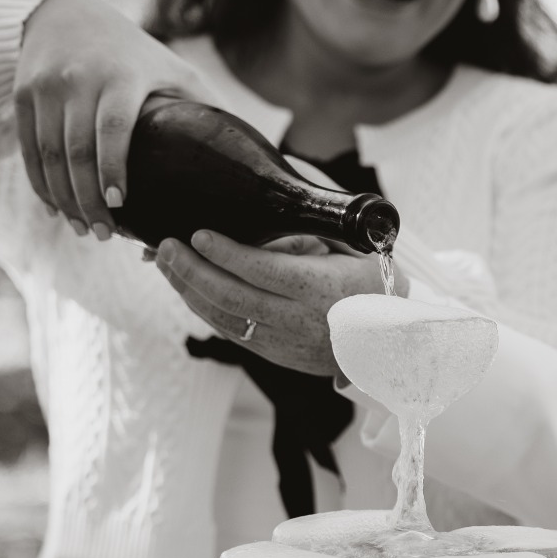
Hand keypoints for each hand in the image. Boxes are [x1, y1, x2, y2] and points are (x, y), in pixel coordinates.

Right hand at [14, 0, 216, 238]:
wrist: (64, 13)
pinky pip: (28, 148)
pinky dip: (40, 184)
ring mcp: (47, 87)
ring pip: (49, 154)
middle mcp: (79, 79)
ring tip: (83, 229)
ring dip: (64, 199)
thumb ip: (205, 106)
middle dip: (88, 199)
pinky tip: (56, 209)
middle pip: (77, 150)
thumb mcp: (172, 69)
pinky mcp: (23, 95)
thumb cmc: (132, 52)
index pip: (114, 127)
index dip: (114, 167)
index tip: (119, 204)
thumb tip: (258, 151)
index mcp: (122, 76)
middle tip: (104, 235)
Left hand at [155, 231, 407, 373]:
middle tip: (166, 245)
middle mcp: (299, 320)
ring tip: (164, 262)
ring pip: (223, 318)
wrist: (392, 343)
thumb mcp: (354, 250)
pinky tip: (186, 287)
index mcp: (321, 288)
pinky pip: (229, 331)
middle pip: (232, 296)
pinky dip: (202, 308)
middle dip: (192, 270)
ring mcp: (284, 342)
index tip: (198, 234)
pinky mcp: (274, 354)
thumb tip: (275, 203)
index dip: (226, 253)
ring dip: (187, 289)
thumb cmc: (374, 285)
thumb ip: (311, 231)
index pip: (263, 270)